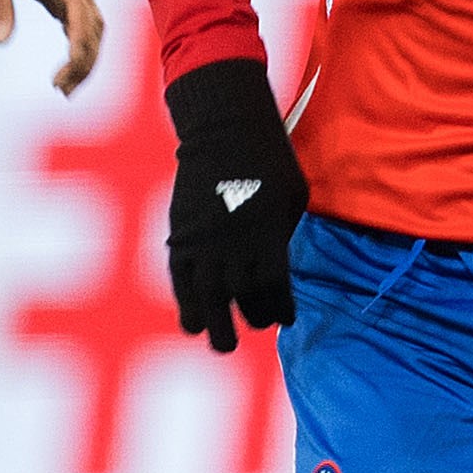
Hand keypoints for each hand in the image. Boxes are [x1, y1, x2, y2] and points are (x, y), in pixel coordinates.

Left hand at [0, 0, 105, 94]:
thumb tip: (1, 41)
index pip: (82, 11)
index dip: (80, 44)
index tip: (66, 71)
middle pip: (94, 23)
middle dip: (85, 58)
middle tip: (63, 90)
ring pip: (90, 23)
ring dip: (84, 54)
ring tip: (64, 86)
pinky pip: (78, 18)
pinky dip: (78, 42)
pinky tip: (68, 64)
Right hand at [164, 58, 306, 352]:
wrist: (224, 128)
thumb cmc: (270, 159)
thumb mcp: (293, 197)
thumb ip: (283, 236)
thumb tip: (271, 269)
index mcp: (269, 235)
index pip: (274, 289)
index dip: (280, 310)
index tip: (283, 319)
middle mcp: (235, 243)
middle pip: (241, 298)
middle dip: (249, 320)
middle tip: (250, 335)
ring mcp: (204, 239)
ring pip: (207, 295)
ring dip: (213, 325)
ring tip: (218, 343)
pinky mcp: (181, 232)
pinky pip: (180, 277)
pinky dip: (185, 302)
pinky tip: (192, 321)